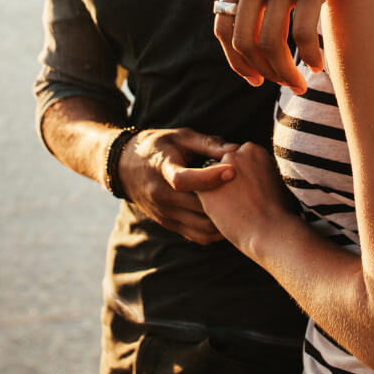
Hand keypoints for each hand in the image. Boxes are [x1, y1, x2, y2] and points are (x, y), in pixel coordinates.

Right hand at [117, 127, 238, 244]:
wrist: (124, 167)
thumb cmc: (158, 146)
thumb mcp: (180, 137)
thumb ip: (208, 143)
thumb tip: (236, 150)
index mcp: (162, 169)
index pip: (184, 179)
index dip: (210, 177)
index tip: (232, 170)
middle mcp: (161, 195)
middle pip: (198, 206)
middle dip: (225, 200)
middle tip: (249, 191)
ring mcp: (165, 214)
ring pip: (201, 226)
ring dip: (223, 219)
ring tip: (243, 208)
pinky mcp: (169, 224)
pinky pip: (197, 236)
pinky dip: (216, 231)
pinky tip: (229, 219)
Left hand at [196, 142, 295, 257]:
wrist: (270, 231)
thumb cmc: (280, 212)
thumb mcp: (277, 181)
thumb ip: (262, 172)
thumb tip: (258, 176)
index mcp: (253, 150)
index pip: (240, 159)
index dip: (245, 177)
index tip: (253, 191)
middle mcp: (234, 155)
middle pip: (225, 167)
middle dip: (230, 182)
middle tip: (243, 201)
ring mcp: (218, 170)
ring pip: (211, 181)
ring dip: (219, 192)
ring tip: (236, 210)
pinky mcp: (204, 189)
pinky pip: (203, 195)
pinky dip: (210, 204)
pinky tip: (225, 215)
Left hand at [215, 0, 373, 92]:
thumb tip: (254, 17)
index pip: (223, 25)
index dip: (235, 59)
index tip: (254, 76)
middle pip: (244, 40)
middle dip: (261, 71)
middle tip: (282, 84)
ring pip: (271, 42)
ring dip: (284, 73)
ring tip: (300, 84)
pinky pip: (301, 33)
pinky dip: (308, 57)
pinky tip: (319, 65)